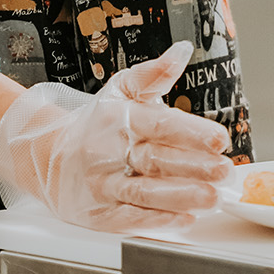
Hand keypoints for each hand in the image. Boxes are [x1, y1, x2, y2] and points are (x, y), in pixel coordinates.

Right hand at [0, 40, 231, 232]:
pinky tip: (184, 221)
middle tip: (224, 170)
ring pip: (144, 193)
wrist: (48, 155)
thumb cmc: (95, 124)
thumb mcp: (120, 90)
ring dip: (181, 197)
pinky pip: (129, 219)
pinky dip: (157, 222)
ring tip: (211, 197)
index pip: (159, 124)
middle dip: (194, 166)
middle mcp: (109, 151)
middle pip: (155, 160)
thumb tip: (181, 51)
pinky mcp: (98, 213)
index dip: (191, 132)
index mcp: (119, 118)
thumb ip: (154, 73)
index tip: (220, 139)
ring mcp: (103, 184)